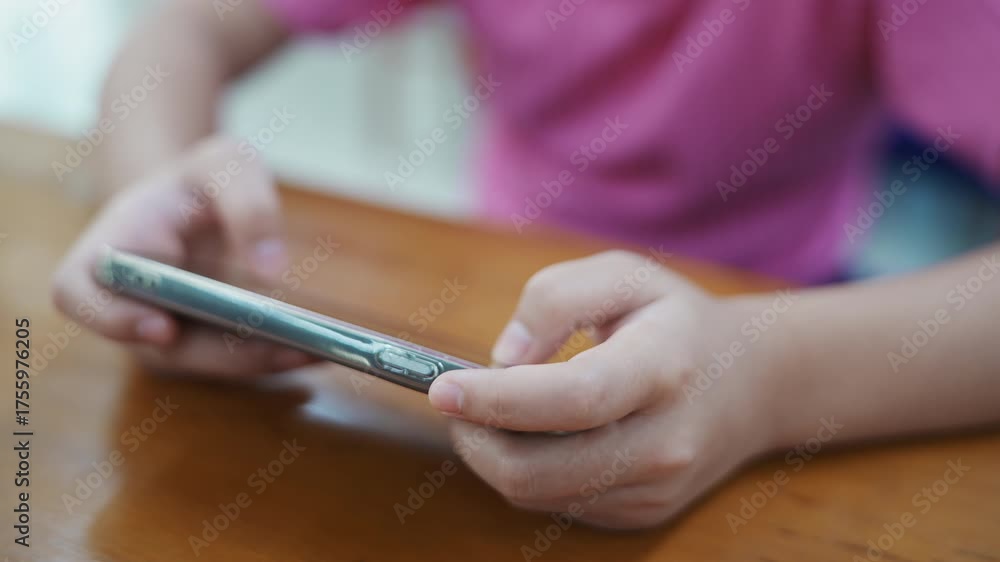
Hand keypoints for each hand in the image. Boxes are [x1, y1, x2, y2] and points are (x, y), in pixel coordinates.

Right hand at [52, 135, 313, 375]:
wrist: (199, 200)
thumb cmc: (204, 179)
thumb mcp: (227, 164)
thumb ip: (247, 204)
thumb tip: (268, 272)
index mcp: (108, 250)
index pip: (80, 294)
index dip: (114, 318)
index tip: (163, 327)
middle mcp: (125, 303)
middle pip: (162, 347)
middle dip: (227, 353)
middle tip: (287, 345)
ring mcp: (161, 333)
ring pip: (205, 361)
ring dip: (260, 361)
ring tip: (320, 349)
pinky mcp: (199, 346)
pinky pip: (231, 360)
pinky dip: (273, 357)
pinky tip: (321, 348)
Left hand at [427, 251, 784, 528]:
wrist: (751, 385)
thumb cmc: (674, 320)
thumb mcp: (624, 275)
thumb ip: (557, 298)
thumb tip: (504, 359)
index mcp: (662, 368)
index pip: (572, 400)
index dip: (499, 399)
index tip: (443, 388)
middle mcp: (664, 442)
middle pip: (539, 470)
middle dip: (476, 438)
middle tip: (455, 400)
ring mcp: (653, 488)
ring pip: (537, 494)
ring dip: (494, 455)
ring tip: (491, 410)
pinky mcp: (641, 514)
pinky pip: (556, 503)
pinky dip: (526, 471)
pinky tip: (533, 434)